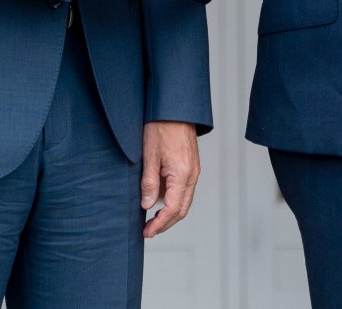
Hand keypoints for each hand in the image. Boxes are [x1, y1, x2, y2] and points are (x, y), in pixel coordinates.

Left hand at [140, 121, 199, 237]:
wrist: (175, 109)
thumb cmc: (161, 127)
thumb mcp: (149, 156)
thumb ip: (149, 183)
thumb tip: (147, 206)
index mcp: (182, 175)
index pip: (173, 210)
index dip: (160, 224)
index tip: (147, 231)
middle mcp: (192, 176)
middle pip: (182, 210)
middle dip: (165, 223)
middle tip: (148, 230)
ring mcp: (194, 171)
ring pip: (184, 201)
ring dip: (170, 213)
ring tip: (151, 219)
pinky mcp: (191, 167)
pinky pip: (184, 190)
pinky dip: (173, 200)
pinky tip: (159, 200)